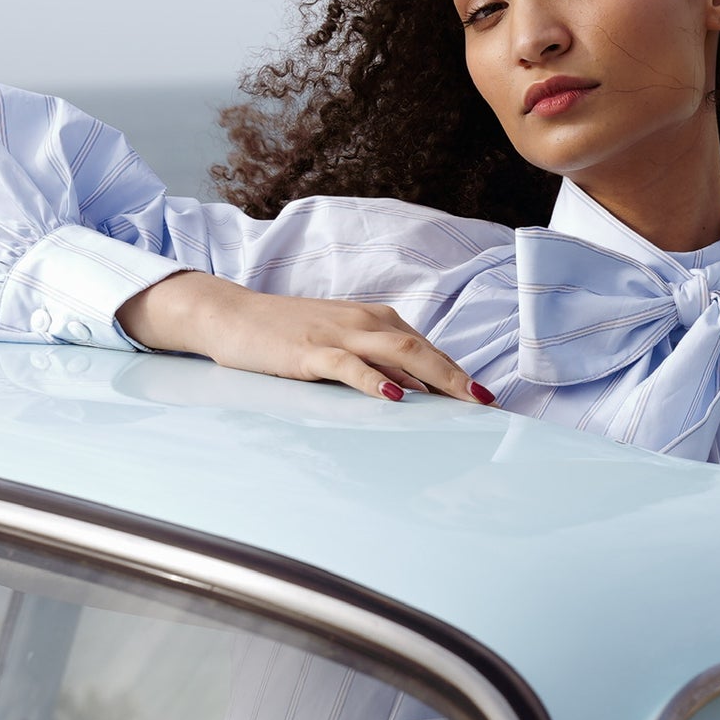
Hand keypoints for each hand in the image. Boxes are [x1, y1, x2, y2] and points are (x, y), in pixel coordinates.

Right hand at [119, 272, 494, 406]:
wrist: (233, 315)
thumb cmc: (288, 333)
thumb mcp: (340, 345)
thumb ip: (376, 364)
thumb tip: (415, 392)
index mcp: (376, 320)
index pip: (427, 348)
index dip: (457, 373)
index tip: (484, 399)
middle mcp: (365, 322)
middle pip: (423, 349)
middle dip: (458, 377)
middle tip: (486, 404)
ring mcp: (338, 334)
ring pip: (398, 352)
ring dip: (434, 377)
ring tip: (461, 400)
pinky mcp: (311, 350)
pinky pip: (350, 365)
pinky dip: (375, 380)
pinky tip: (395, 396)